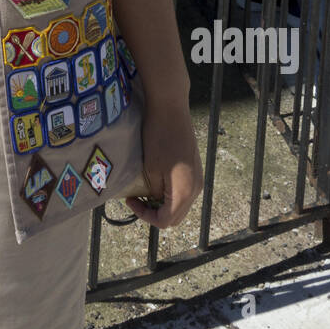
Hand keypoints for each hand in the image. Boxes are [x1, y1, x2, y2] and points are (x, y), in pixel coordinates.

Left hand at [123, 98, 202, 228]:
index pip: (166, 220)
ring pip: (181, 204)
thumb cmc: (158, 136)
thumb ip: (155, 192)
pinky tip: (157, 181)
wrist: (171, 108)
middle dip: (155, 213)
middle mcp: (196, 188)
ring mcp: (198, 177)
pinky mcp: (195, 167)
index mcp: (185, 191)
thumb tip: (155, 200)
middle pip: (176, 216)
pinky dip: (170, 193)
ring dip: (163, 204)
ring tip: (145, 191)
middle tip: (138, 200)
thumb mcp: (151, 169)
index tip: (131, 201)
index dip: (146, 216)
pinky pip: (185, 190)